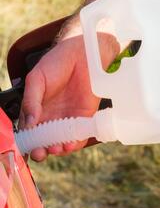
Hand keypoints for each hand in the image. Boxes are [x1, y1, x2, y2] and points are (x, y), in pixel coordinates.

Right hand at [19, 33, 118, 160]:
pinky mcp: (85, 117)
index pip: (30, 131)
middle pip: (45, 140)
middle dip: (43, 149)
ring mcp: (68, 118)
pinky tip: (71, 145)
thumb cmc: (56, 63)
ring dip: (59, 148)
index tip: (27, 149)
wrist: (83, 54)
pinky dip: (75, 143)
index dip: (28, 142)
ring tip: (57, 148)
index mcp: (36, 109)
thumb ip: (31, 101)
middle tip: (42, 153)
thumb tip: (28, 123)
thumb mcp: (36, 79)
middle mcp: (51, 117)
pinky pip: (79, 135)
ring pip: (62, 140)